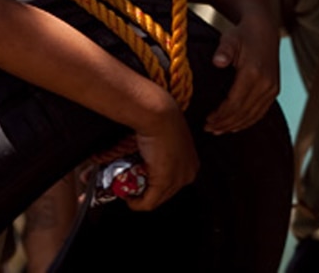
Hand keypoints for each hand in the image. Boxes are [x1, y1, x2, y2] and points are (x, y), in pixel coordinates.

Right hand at [127, 96, 198, 210]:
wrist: (158, 114)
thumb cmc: (161, 120)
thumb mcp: (165, 139)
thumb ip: (159, 152)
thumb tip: (147, 158)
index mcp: (191, 162)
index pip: (173, 183)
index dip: (153, 183)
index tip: (140, 180)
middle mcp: (188, 173)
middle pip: (165, 193)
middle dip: (145, 191)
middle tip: (130, 186)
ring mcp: (178, 179)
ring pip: (156, 199)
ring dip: (139, 197)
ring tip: (128, 190)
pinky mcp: (164, 182)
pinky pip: (149, 203)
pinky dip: (137, 204)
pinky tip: (128, 198)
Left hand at [204, 11, 279, 134]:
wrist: (264, 29)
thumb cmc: (243, 35)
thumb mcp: (229, 39)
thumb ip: (223, 51)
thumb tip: (218, 62)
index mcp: (253, 73)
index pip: (235, 103)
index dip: (220, 115)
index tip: (207, 120)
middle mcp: (266, 83)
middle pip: (243, 112)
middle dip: (225, 123)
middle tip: (208, 128)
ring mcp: (272, 88)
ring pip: (253, 115)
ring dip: (235, 125)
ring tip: (218, 130)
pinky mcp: (274, 90)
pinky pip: (261, 112)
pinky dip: (248, 121)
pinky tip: (235, 126)